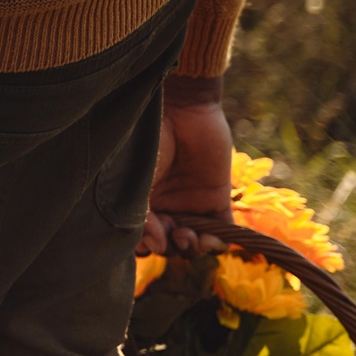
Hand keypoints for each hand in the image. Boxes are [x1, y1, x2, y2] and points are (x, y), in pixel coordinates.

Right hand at [141, 88, 234, 257]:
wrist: (182, 108)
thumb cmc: (147, 138)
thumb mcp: (133, 177)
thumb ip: (138, 213)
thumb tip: (149, 246)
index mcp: (139, 202)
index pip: (141, 236)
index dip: (144, 245)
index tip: (146, 238)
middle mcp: (164, 207)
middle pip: (166, 243)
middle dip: (166, 246)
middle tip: (167, 234)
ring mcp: (190, 204)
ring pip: (192, 242)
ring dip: (190, 248)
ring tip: (187, 236)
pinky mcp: (216, 198)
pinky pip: (221, 230)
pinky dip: (219, 241)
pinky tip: (211, 239)